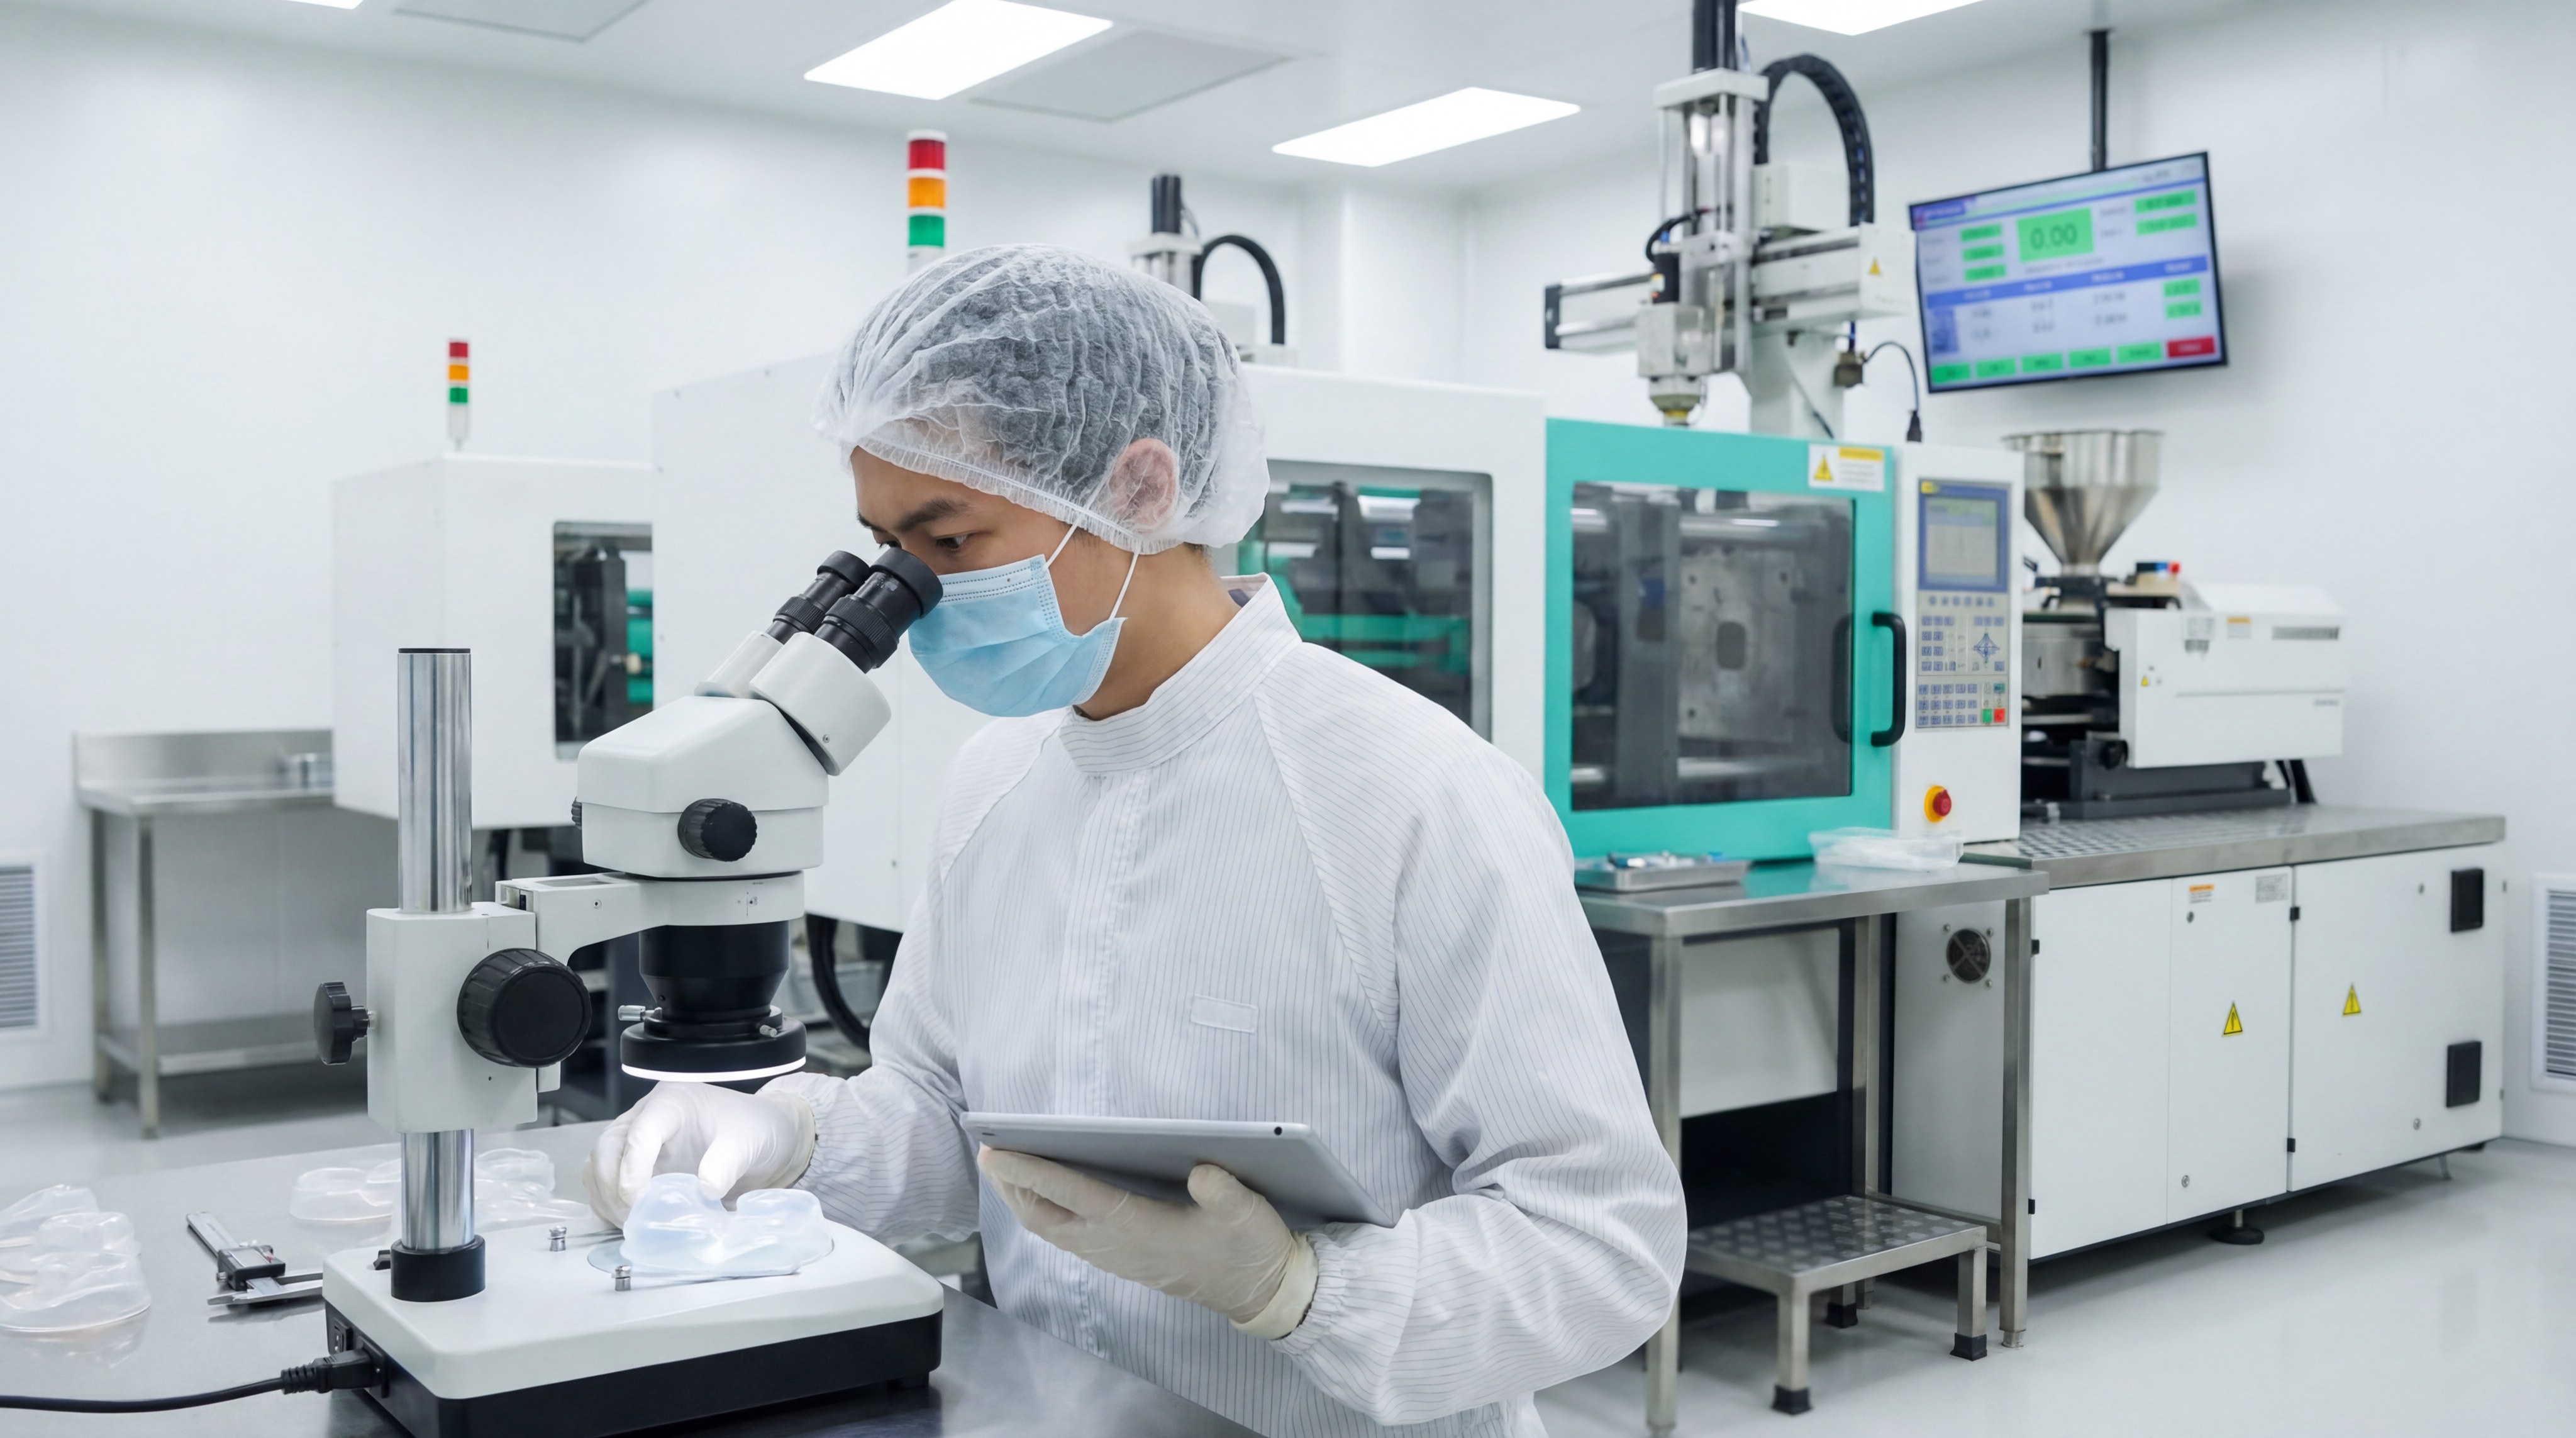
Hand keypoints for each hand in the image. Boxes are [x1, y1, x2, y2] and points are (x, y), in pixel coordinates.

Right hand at [582, 1083, 813, 1226]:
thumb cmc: (755, 1129)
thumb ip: (727, 1162)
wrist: (764, 1137)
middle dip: (613, 1186)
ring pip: (598, 1165)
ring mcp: (637, 1141)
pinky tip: (629, 1222)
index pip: (639, 1132)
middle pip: (607, 1147)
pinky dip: (609, 1204)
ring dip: (607, 1198)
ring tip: (631, 1224)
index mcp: (672, 1102)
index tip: (640, 1201)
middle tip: (634, 1219)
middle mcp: (647, 1117)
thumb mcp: (749, 1140)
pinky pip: (605, 1183)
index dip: (634, 1168)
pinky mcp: (636, 1165)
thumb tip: (704, 1190)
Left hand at [978, 1147, 1312, 1332]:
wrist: (1259, 1292)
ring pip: (1053, 1230)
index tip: (1000, 1152)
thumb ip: (1224, 1191)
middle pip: (1047, 1218)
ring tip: (1005, 1171)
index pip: (1075, 1195)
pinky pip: (1069, 1237)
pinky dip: (1046, 1213)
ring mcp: (1117, 1257)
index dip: (1034, 1172)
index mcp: (1141, 1229)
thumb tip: (1199, 1170)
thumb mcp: (1248, 1215)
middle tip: (988, 1152)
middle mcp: (1119, 1247)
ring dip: (1025, 1201)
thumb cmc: (1250, 1249)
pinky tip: (1046, 1195)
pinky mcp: (1124, 1260)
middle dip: (1014, 1187)